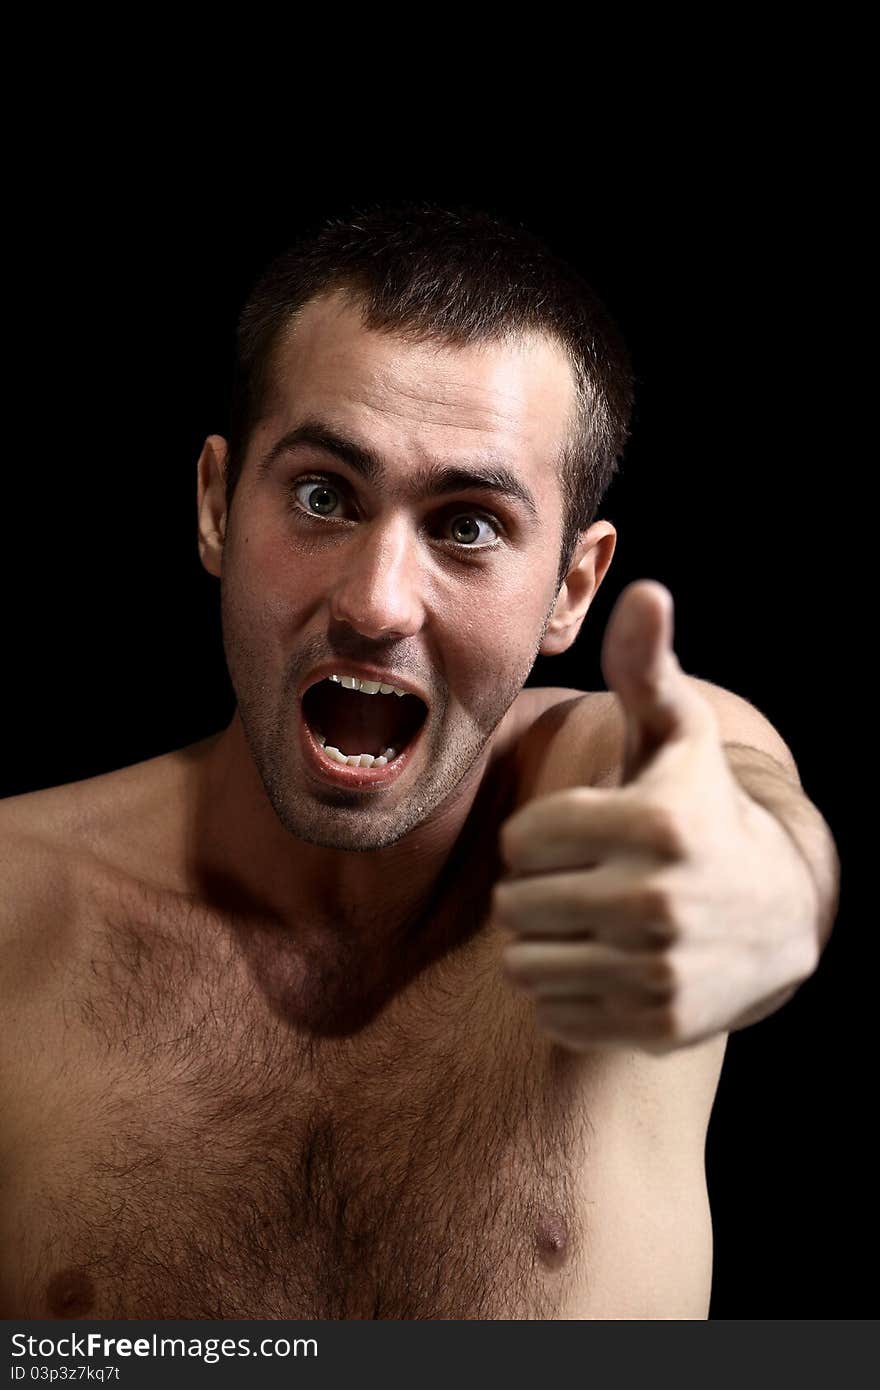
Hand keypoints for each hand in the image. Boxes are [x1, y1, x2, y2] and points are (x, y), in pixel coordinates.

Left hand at [493, 580, 817, 1053]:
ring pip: (524, 964)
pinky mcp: (656, 1026)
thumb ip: (646, 668)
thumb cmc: (700, 807)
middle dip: (536, 890)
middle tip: (582, 880)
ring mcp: (659, 971)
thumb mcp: (679, 734)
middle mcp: (658, 902)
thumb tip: (644, 587)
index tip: (581, 833)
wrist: (779, 912)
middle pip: (515, 905)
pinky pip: (553, 1014)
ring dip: (542, 943)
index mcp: (654, 824)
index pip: (521, 840)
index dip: (540, 835)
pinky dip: (566, 994)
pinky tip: (608, 964)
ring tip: (588, 921)